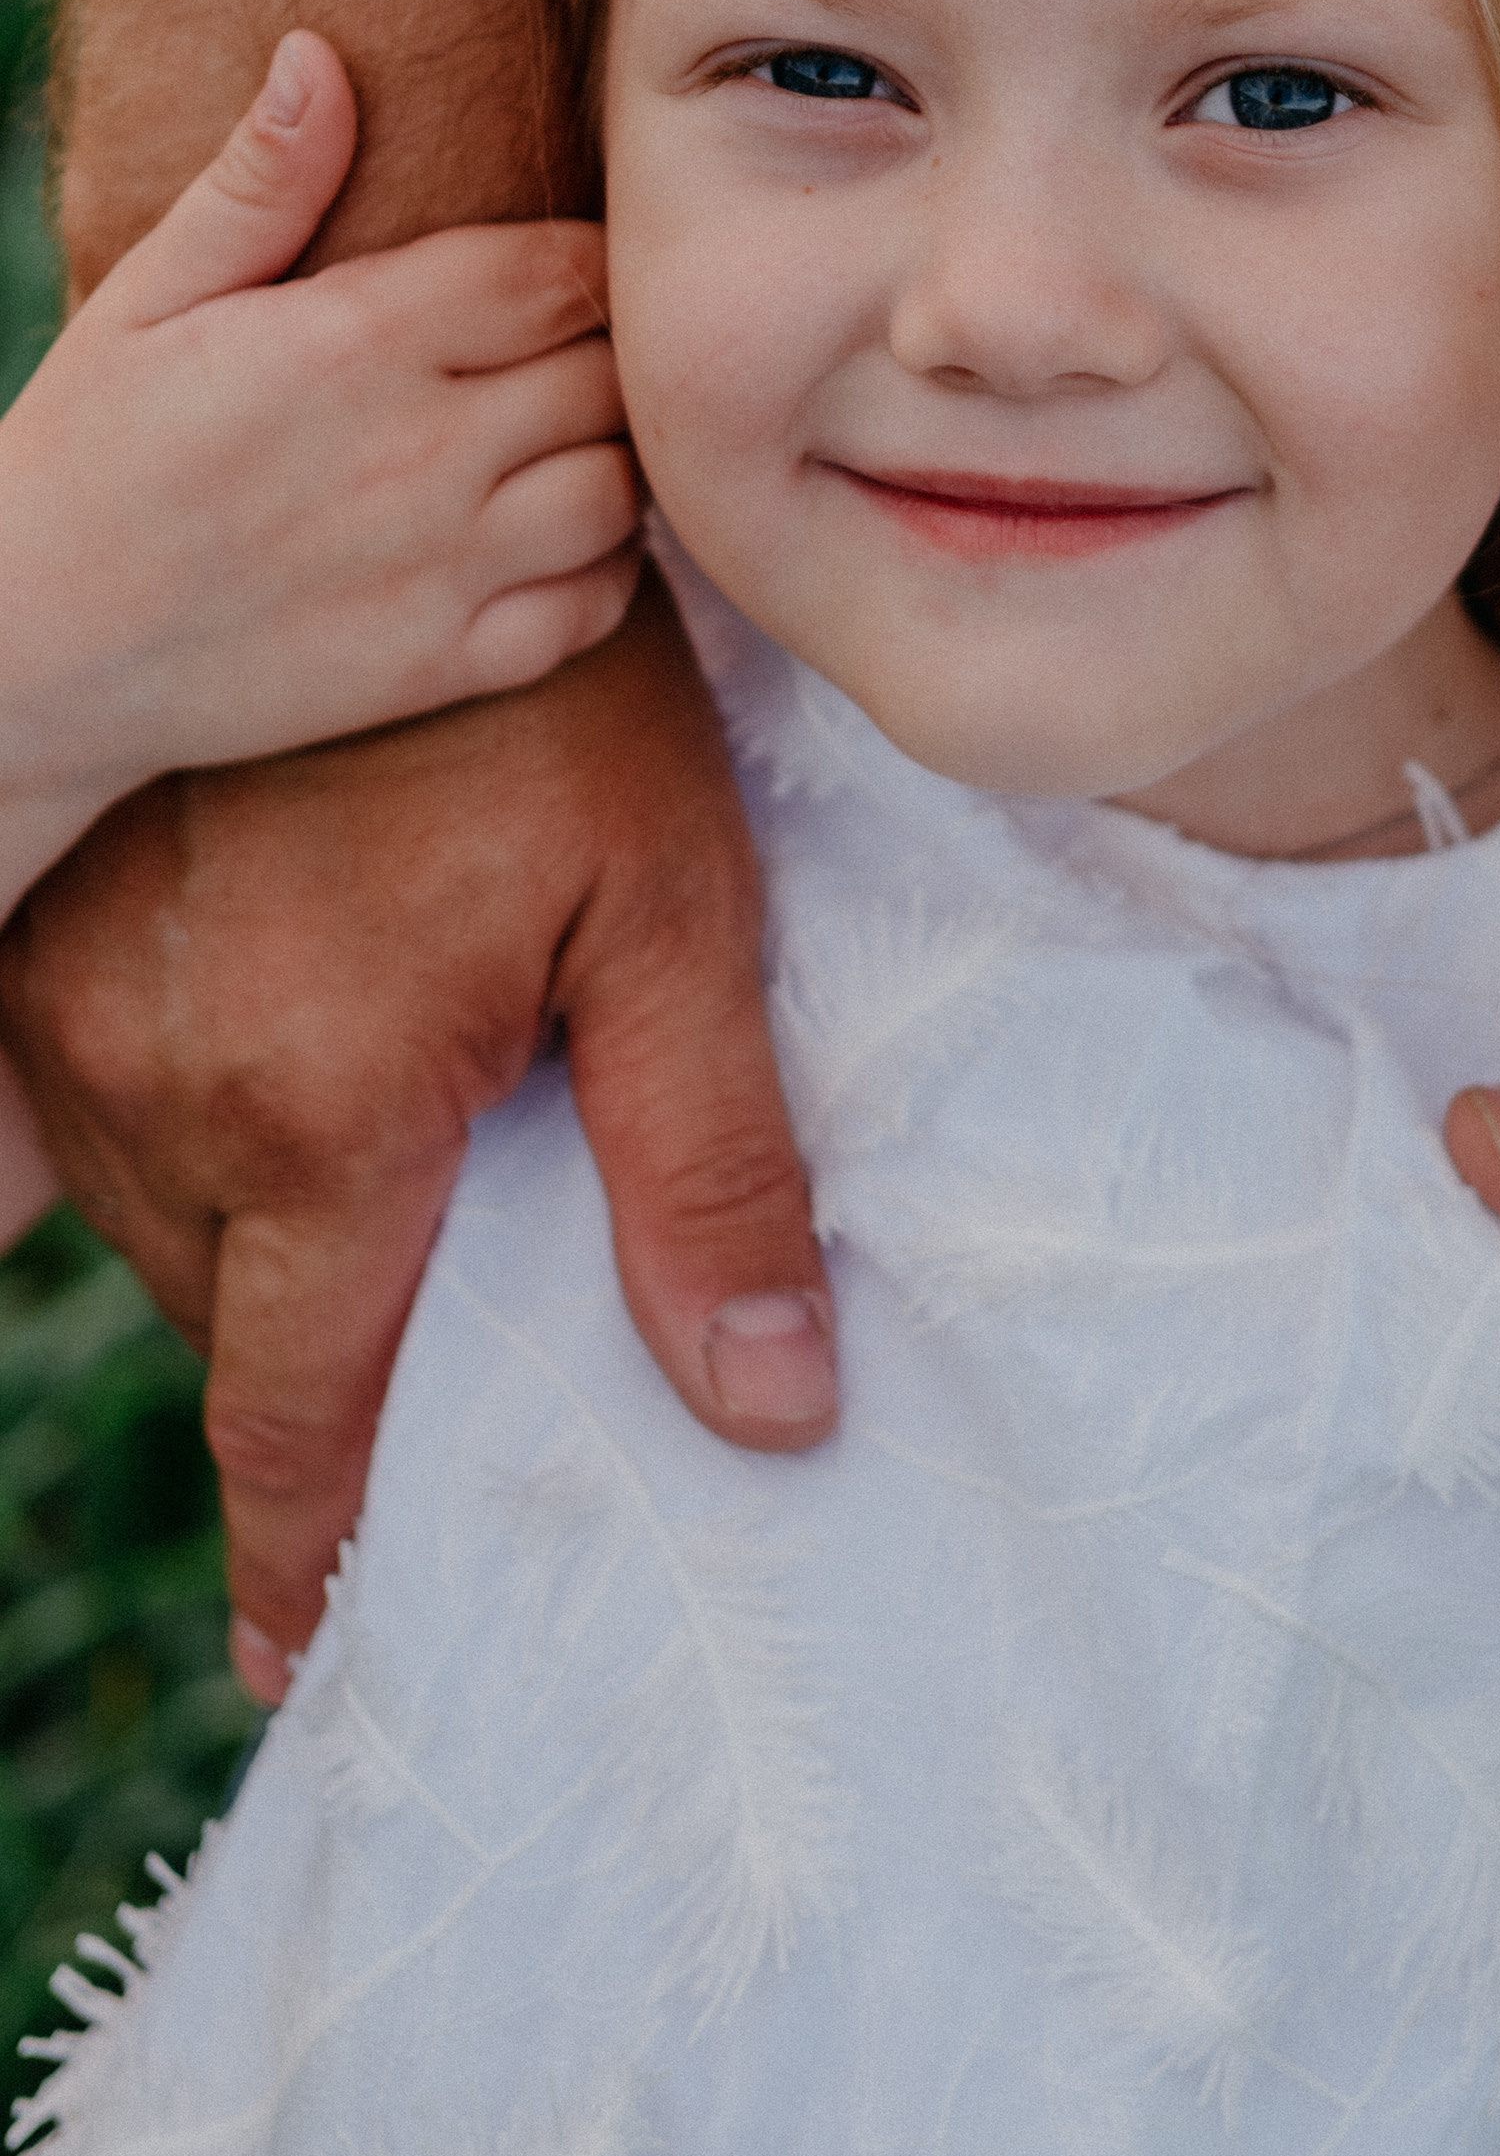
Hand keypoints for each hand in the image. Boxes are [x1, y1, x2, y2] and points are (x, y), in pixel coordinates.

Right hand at [0, 32, 639, 839]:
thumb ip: (258, 185)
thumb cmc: (88, 456)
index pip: (557, 271)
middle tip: (571, 353)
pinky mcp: (443, 663)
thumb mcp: (147, 299)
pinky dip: (606, 571)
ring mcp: (441, 566)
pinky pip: (595, 608)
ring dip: (616, 458)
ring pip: (623, 490)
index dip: (588, 259)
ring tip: (571, 440)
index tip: (565, 267)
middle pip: (609, 375)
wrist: (35, 650)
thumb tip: (319, 55)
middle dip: (608, 354)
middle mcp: (419, 452)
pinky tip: (558, 540)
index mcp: (354, 340)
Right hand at [0, 566, 836, 1701]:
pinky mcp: (44, 945)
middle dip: (327, 1375)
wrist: (418, 496)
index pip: (301, 1412)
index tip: (315, 1659)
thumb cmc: (570, 709)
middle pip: (239, 1325)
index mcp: (323, 1109)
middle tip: (426, 1386)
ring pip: (166, 1232)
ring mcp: (79, 1011)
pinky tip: (271, 1127)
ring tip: (383, 1217)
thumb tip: (770, 1414)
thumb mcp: (681, 919)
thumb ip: (715, 1172)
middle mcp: (163, 1082)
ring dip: (264, 1261)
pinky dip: (188, 1166)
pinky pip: (95, 1131)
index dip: (312, 1551)